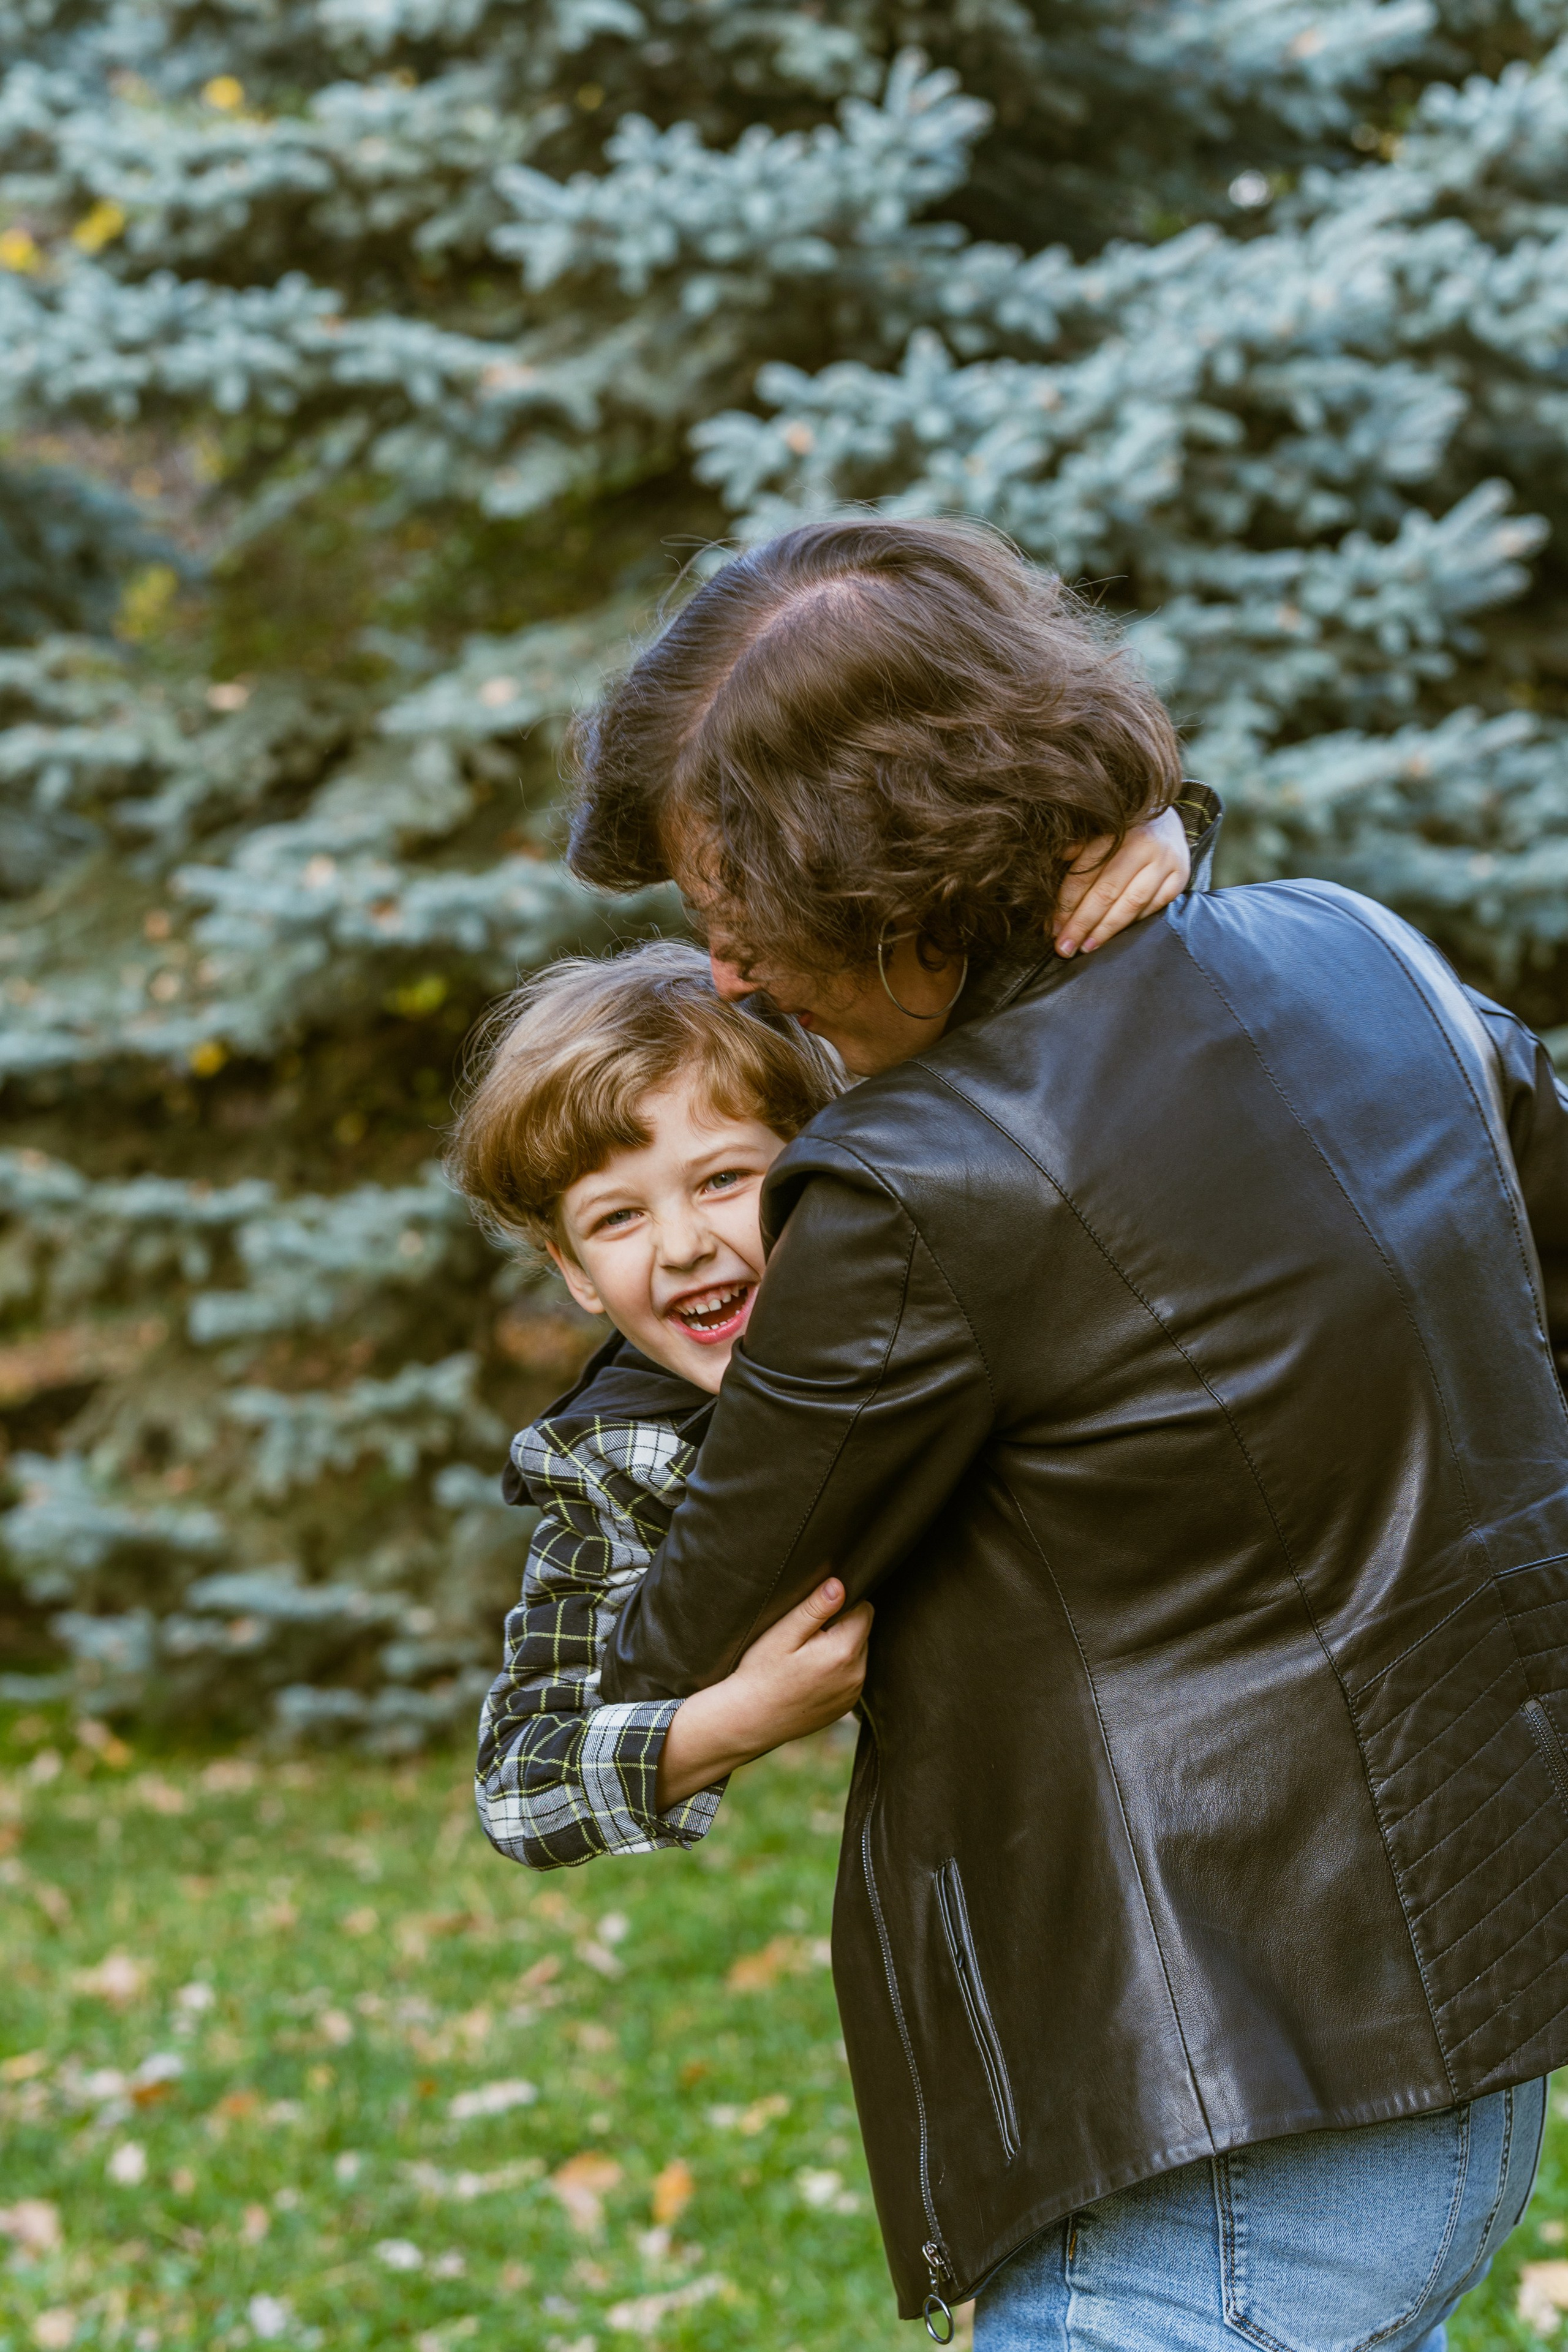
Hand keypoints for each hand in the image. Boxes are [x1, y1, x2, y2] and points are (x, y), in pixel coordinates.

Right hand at [654, 1577, 871, 1810]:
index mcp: (844, 1652)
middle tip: (805, 1637)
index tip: (816, 1614)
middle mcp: (856, 1675)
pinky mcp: (845, 1707)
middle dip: (841, 1627)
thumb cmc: (761, 1673)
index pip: (864, 1609)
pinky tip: (809, 1675)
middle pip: (862, 1632)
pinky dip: (836, 1671)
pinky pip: (851, 1677)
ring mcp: (852, 1694)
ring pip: (858, 1654)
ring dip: (840, 1649)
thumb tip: (840, 1584)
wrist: (749, 1720)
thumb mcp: (783, 1634)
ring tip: (805, 1657)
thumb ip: (815, 1608)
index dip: (842, 1605)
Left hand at [1054, 804, 1189, 956]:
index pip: (1084, 874)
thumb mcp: (1097, 830)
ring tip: (1086, 947)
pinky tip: (1115, 936)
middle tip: (1064, 947)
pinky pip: (1153, 907)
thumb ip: (1076, 851)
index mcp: (1115, 830)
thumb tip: (1047, 875)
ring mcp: (1165, 861)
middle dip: (1081, 923)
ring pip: (1131, 904)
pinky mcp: (1180, 876)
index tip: (1052, 928)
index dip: (1066, 904)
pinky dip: (1132, 923)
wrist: (1165, 814)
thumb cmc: (1123, 828)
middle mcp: (1142, 844)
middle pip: (1106, 892)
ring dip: (1105, 930)